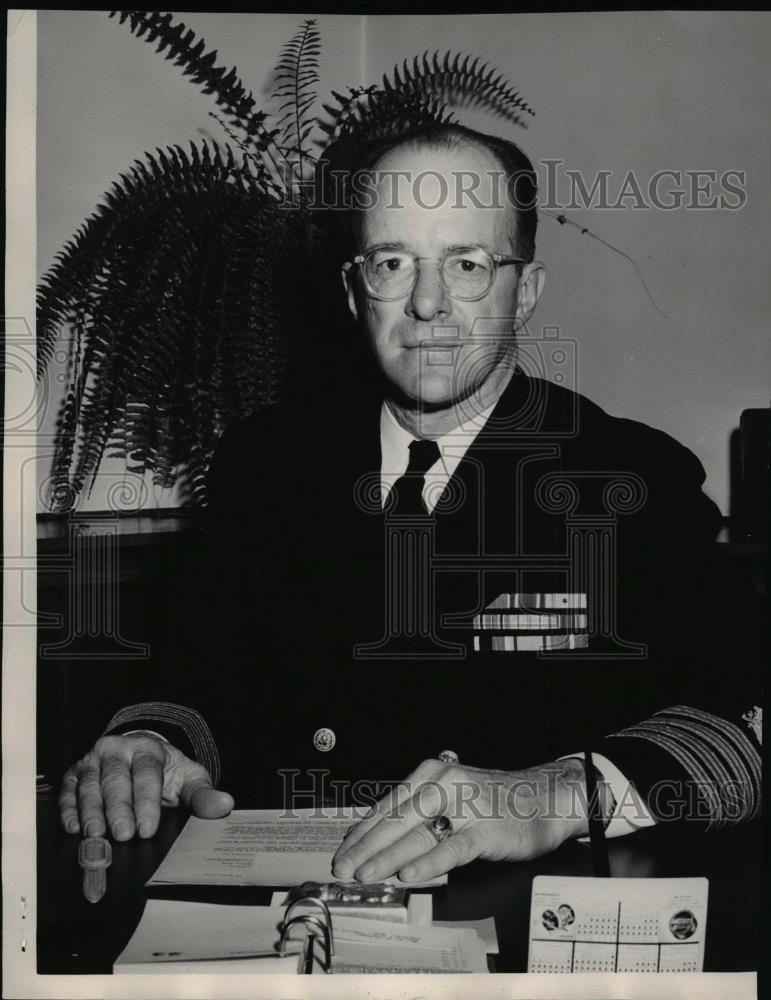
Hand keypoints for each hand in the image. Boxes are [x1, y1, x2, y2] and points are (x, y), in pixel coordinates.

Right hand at [58, 732, 233, 839]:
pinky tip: (73, 826)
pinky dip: (68, 808)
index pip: (146, 774)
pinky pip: (69, 790)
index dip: (146, 802)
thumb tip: (224, 805)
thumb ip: (203, 795)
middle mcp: (118, 751)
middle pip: (116, 780)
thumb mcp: (188, 778)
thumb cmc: (166, 771)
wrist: (140, 754)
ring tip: (95, 835)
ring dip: (91, 811)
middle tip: (123, 835)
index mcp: (148, 749)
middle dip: (118, 809)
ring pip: (90, 785)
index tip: (147, 828)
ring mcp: (94, 761)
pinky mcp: (76, 773)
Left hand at [332, 757, 600, 883]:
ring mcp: (464, 808)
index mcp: (431, 774)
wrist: (542, 797)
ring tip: (365, 874)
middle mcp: (443, 785)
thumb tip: (380, 839)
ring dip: (386, 857)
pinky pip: (450, 848)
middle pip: (396, 820)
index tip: (342, 850)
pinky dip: (428, 863)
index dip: (362, 830)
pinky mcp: (483, 832)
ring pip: (417, 834)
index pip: (388, 805)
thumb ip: (420, 813)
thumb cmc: (493, 799)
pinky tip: (408, 875)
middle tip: (343, 867)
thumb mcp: (452, 795)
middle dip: (365, 847)